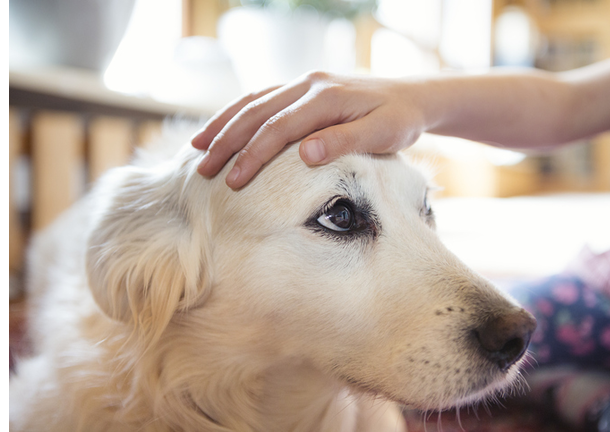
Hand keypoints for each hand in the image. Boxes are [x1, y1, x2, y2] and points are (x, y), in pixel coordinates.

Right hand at [191, 71, 427, 188]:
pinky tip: (223, 129)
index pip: (279, 127)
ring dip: (224, 124)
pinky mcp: (303, 88)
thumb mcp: (384, 133)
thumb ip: (345, 141)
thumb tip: (305, 154)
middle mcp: (309, 84)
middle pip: (257, 111)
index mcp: (326, 96)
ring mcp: (304, 83)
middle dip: (226, 141)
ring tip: (197, 148)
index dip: (253, 155)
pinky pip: (263, 98)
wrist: (412, 96)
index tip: (233, 181)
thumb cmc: (400, 119)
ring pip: (254, 101)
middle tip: (202, 169)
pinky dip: (239, 113)